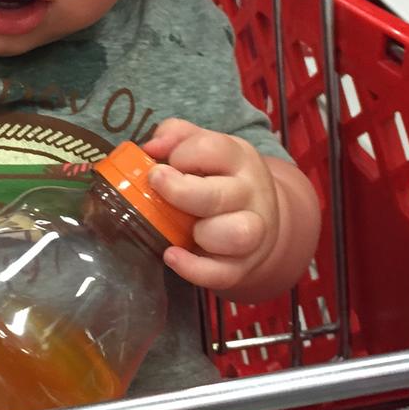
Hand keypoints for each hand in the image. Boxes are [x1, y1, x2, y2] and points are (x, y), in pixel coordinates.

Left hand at [142, 118, 279, 289]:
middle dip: (181, 192)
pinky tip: (171, 255)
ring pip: (235, 235)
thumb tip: (150, 147)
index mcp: (240, 159)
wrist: (258, 216)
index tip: (164, 162)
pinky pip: (221, 274)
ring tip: (179, 227)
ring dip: (200, 232)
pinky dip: (193, 269)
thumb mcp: (203, 146)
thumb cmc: (218, 177)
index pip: (213, 149)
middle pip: (220, 195)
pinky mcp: (242, 265)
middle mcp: (251, 194)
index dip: (181, 153)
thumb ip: (175, 135)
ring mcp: (252, 232)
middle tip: (157, 184)